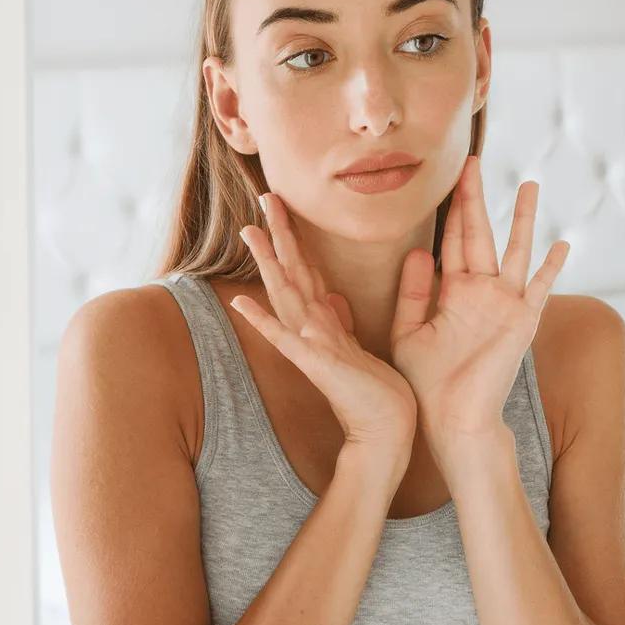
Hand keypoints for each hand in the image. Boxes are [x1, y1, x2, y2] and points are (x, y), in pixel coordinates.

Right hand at [231, 192, 416, 479]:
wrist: (383, 429)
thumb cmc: (374, 391)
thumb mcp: (356, 347)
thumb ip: (340, 321)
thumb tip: (333, 297)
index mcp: (325, 321)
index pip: (306, 270)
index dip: (294, 237)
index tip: (282, 204)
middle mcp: (311, 328)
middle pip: (291, 272)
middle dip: (279, 234)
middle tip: (265, 194)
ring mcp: (309, 345)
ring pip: (284, 294)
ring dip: (267, 262)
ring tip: (249, 230)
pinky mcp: (314, 364)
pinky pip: (284, 338)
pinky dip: (263, 320)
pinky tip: (241, 301)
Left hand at [389, 156, 568, 481]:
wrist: (450, 419)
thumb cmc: (426, 384)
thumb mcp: (408, 332)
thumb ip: (412, 293)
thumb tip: (418, 250)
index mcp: (453, 293)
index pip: (452, 241)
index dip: (451, 209)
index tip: (450, 177)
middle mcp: (481, 292)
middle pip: (480, 233)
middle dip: (476, 198)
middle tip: (474, 161)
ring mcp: (505, 304)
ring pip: (515, 250)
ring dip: (522, 218)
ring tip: (530, 185)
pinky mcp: (522, 321)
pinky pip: (540, 288)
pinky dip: (551, 268)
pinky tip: (561, 245)